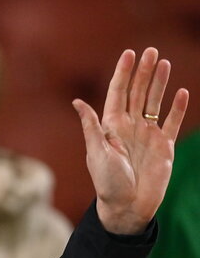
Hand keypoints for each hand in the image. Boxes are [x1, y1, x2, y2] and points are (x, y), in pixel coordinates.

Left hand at [73, 48, 188, 233]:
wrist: (128, 207)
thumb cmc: (107, 183)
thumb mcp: (97, 153)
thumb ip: (91, 127)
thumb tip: (78, 102)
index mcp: (111, 127)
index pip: (118, 93)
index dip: (123, 74)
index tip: (129, 54)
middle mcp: (129, 127)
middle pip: (138, 93)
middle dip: (144, 72)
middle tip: (151, 51)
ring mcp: (147, 135)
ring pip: (154, 102)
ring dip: (159, 83)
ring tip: (164, 62)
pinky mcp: (164, 146)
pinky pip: (171, 122)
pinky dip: (177, 108)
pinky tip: (180, 92)